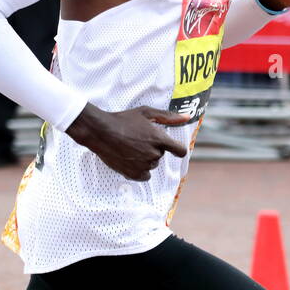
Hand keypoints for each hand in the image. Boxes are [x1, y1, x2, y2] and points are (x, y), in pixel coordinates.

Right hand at [65, 103, 191, 181]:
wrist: (101, 132)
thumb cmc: (123, 119)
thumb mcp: (146, 113)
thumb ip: (168, 117)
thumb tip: (188, 117)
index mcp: (159, 139)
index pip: (180, 151)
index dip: (177, 149)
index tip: (172, 147)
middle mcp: (153, 154)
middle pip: (161, 155)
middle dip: (153, 148)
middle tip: (138, 139)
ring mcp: (143, 166)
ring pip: (152, 165)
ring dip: (145, 158)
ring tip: (131, 148)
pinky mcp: (133, 174)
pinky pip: (144, 176)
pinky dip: (140, 170)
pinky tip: (130, 159)